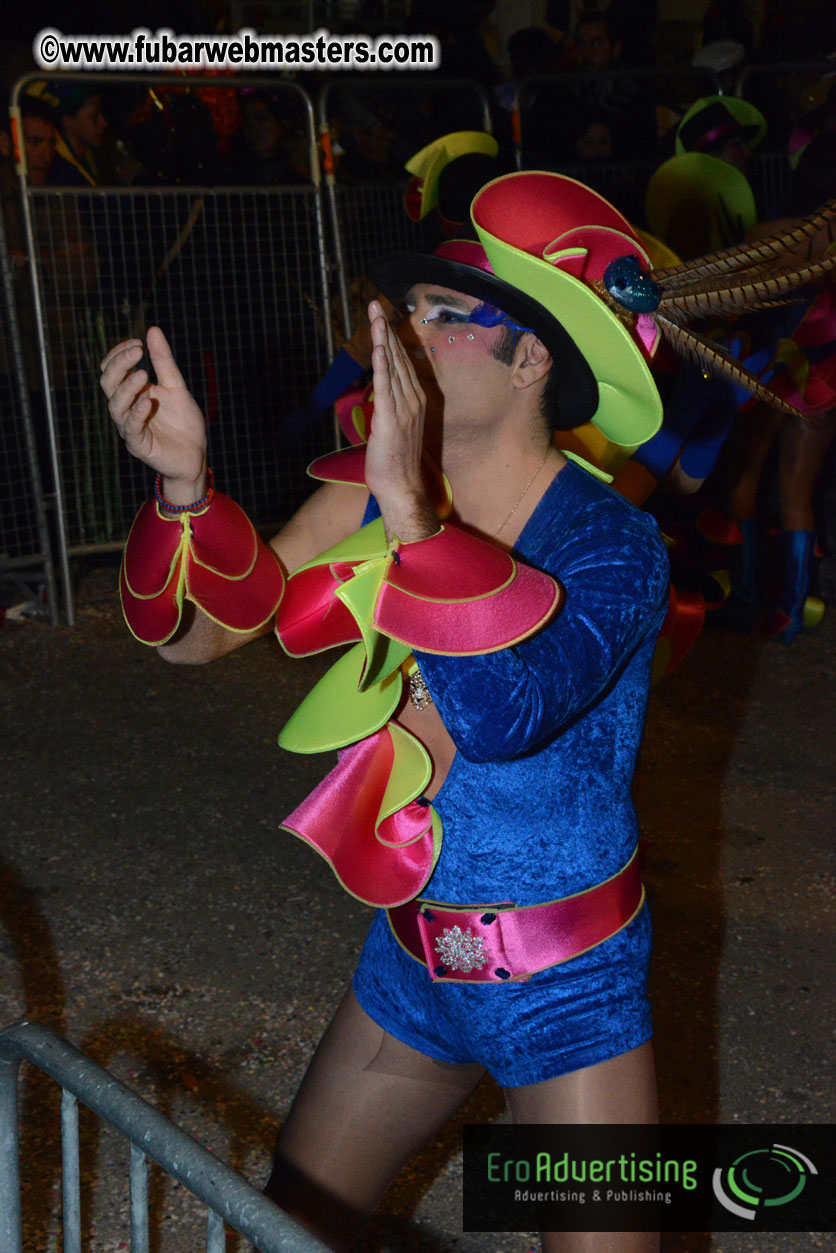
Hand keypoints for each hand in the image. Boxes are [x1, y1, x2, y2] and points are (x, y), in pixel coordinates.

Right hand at [100, 326, 206, 502]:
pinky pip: (130, 428)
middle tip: (137, 351)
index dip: (119, 354)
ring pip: (115, 405)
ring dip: (127, 388)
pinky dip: (136, 414)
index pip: (112, 369)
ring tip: (143, 375)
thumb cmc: (183, 422)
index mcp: (131, 393)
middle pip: (108, 383)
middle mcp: (126, 408)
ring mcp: (130, 427)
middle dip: (119, 365)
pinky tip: (146, 402)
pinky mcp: (138, 445)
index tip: (138, 343)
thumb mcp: (176, 386)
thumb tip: (152, 330)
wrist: (196, 455)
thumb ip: (164, 362)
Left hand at [364, 300, 435, 540]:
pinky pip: (387, 388)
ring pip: (392, 367)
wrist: (401, 488)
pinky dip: (383, 367)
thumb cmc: (395, 463)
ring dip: (383, 340)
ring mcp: (404, 410)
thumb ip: (389, 407)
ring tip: (376, 315)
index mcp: (415, 401)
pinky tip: (380, 348)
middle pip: (398, 357)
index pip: (402, 362)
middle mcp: (413, 400)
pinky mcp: (390, 421)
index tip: (382, 317)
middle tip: (375, 304)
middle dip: (386, 329)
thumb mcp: (393, 428)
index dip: (392, 338)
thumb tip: (381, 395)